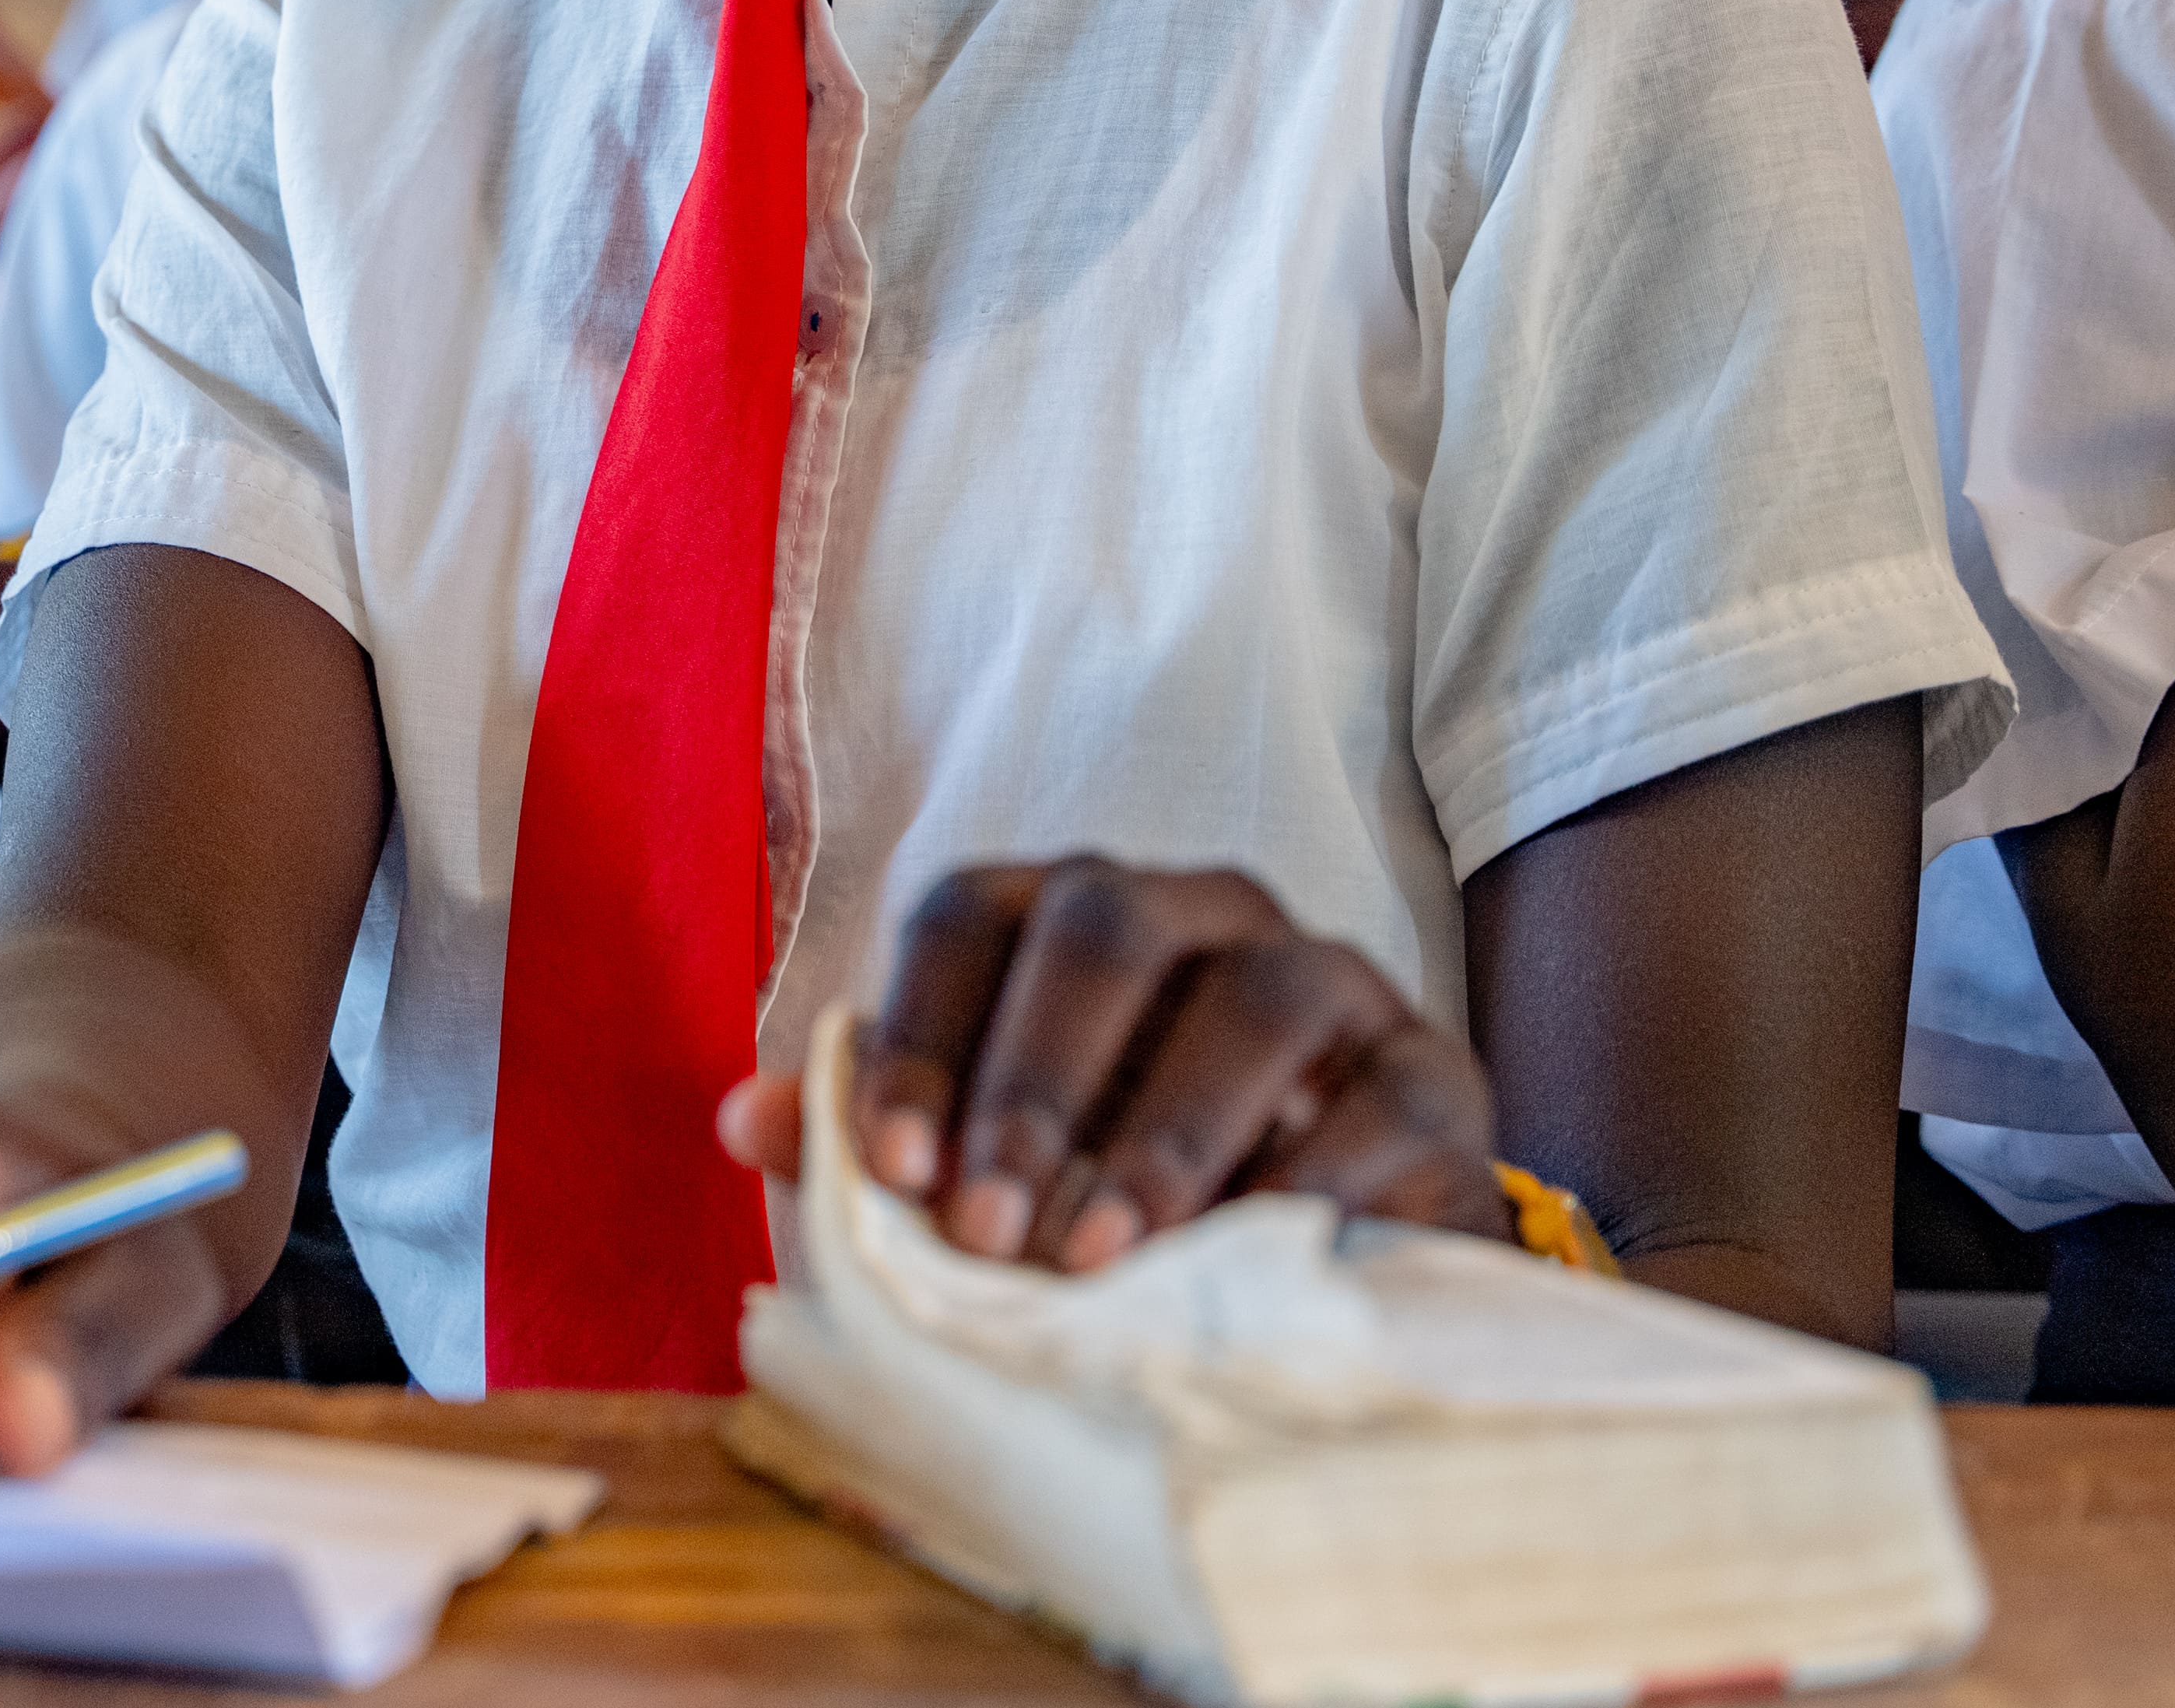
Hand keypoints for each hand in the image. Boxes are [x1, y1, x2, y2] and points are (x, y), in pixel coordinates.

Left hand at [718, 858, 1508, 1264]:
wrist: (1328, 1260)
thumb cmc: (1119, 1195)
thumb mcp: (997, 1171)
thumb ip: (878, 1139)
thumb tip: (743, 1117)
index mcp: (1073, 915)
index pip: (970, 914)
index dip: (922, 1030)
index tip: (892, 1165)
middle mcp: (1200, 914)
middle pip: (1104, 926)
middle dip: (1032, 1077)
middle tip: (987, 1225)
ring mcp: (1328, 979)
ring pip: (1248, 995)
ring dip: (1161, 1130)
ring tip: (1096, 1254)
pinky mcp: (1432, 1071)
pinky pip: (1380, 1097)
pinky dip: (1309, 1176)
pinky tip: (1246, 1255)